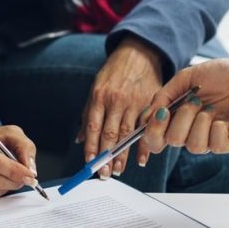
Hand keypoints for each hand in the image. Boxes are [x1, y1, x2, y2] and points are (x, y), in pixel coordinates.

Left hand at [77, 36, 161, 177]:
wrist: (138, 53)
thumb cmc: (114, 73)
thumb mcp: (96, 88)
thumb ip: (88, 114)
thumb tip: (78, 139)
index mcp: (99, 96)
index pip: (93, 126)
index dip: (91, 147)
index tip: (89, 164)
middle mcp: (116, 100)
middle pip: (110, 134)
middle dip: (106, 157)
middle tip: (103, 174)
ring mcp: (134, 102)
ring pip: (127, 134)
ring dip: (122, 156)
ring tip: (117, 170)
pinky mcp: (150, 103)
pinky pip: (146, 128)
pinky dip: (144, 145)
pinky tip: (141, 159)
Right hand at [142, 58, 228, 154]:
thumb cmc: (219, 75)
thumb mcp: (186, 77)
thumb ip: (165, 94)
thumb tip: (150, 113)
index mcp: (175, 118)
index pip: (154, 137)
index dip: (152, 130)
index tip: (162, 112)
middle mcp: (189, 132)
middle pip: (170, 141)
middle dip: (181, 118)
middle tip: (194, 101)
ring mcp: (207, 139)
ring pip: (192, 146)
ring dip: (200, 121)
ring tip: (212, 108)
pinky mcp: (226, 144)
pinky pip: (214, 145)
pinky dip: (217, 129)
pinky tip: (223, 119)